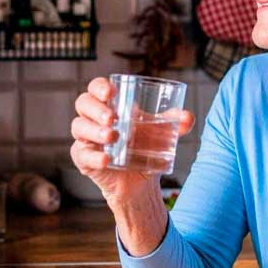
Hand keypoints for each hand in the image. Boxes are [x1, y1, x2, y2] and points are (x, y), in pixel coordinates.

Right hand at [69, 77, 194, 206]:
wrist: (141, 181)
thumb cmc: (145, 148)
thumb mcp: (161, 134)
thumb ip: (174, 124)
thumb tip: (188, 117)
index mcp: (109, 105)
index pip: (96, 88)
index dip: (99, 87)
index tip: (111, 92)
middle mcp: (93, 119)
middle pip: (83, 103)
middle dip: (96, 109)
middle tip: (113, 118)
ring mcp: (86, 138)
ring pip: (79, 127)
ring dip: (94, 130)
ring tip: (112, 136)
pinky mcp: (84, 159)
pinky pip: (82, 154)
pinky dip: (94, 156)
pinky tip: (107, 159)